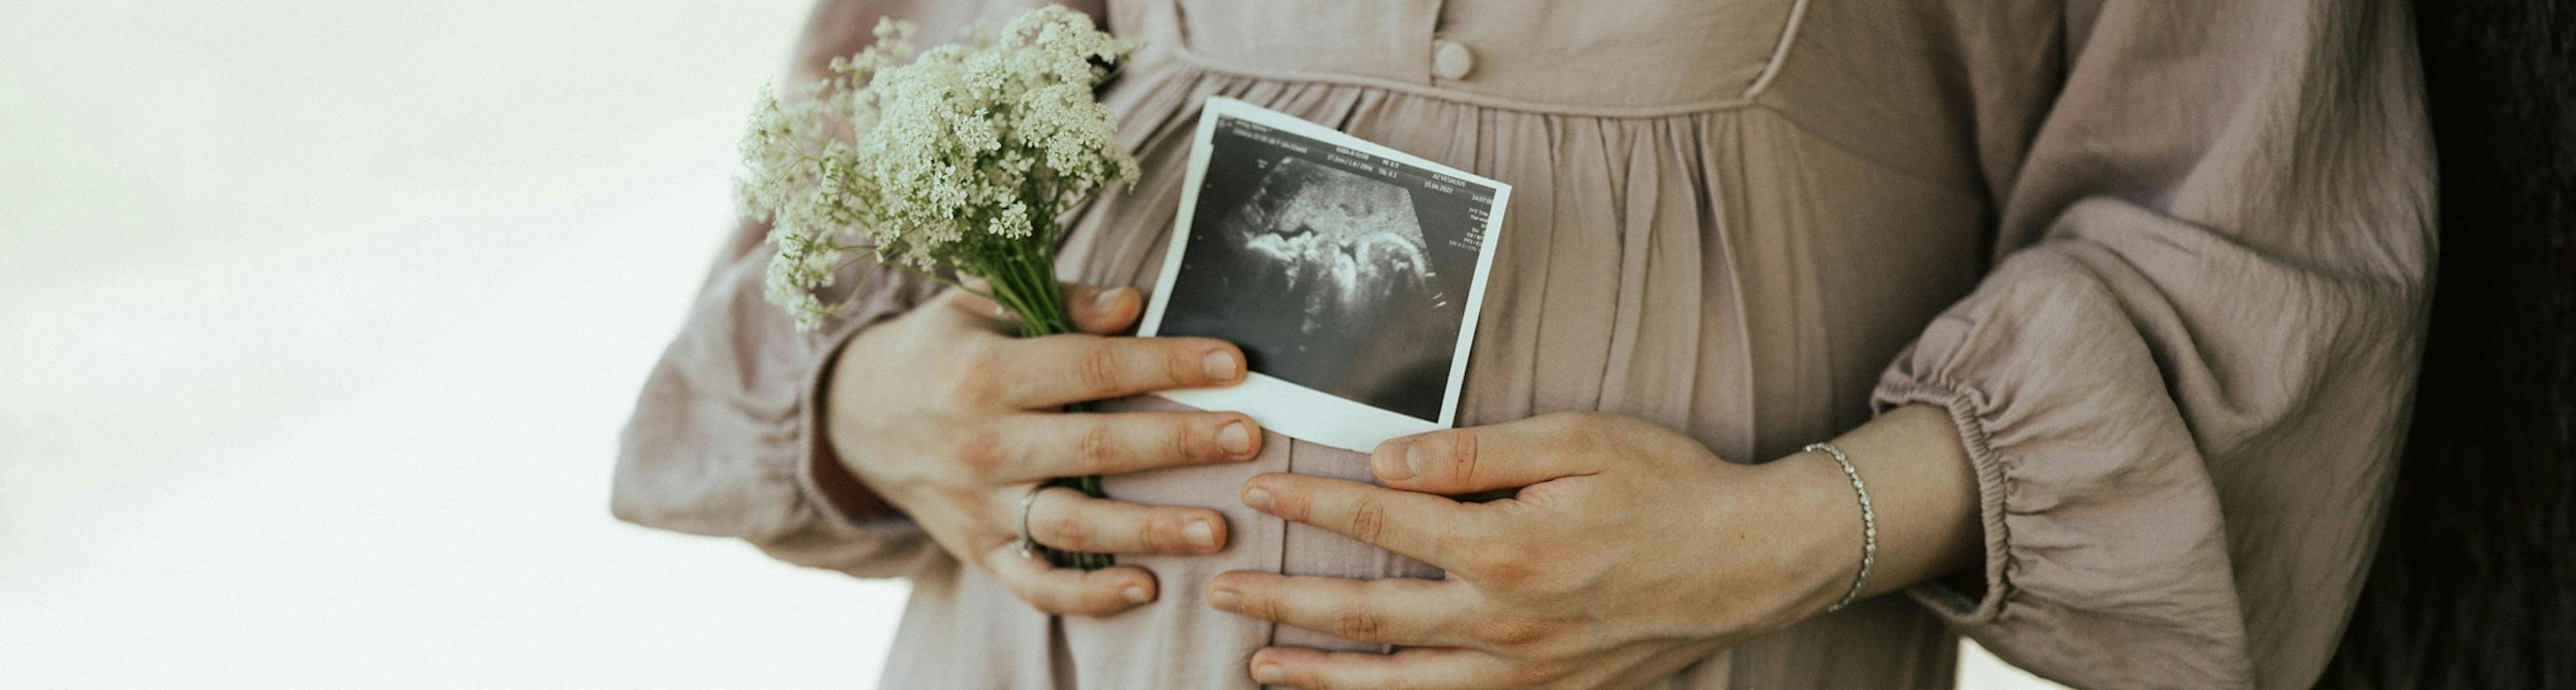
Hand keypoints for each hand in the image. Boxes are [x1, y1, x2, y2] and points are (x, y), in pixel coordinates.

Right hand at [825, 282, 1259, 615]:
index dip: (1166, 363)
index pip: (1092, 367)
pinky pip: (1036, 585)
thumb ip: (1060, 304)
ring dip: (1148, 530)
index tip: (1233, 363)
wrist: (854, 417)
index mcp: (986, 373)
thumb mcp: (980, 305)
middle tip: (1247, 438)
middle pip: (1095, 448)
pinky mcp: (977, 551)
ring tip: (1216, 528)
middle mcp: (981, 444)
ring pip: (1073, 526)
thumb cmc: (939, 350)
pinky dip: (1088, 597)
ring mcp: (978, 506)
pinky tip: (1145, 589)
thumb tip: (1135, 305)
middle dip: (1179, 442)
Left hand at [1205, 412, 1924, 688]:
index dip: (1312, 502)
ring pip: (1396, 683)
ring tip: (1259, 665)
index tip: (1260, 491)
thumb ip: (1473, 451)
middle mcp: (1502, 618)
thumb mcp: (1576, 439)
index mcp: (1503, 544)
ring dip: (1320, 673)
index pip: (1379, 518)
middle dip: (1284, 602)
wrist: (1754, 561)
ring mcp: (1524, 668)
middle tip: (1223, 590)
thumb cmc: (1670, 486)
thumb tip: (1385, 457)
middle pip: (1366, 614)